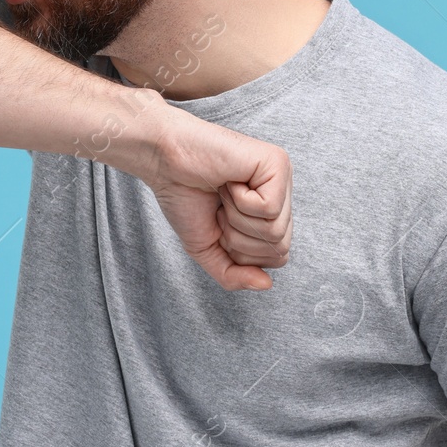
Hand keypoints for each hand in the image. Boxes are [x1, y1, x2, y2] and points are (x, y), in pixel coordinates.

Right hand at [140, 107, 292, 290]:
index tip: (219, 221)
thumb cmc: (184, 195)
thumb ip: (234, 274)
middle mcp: (282, 194)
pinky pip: (269, 208)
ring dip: (237, 219)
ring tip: (224, 193)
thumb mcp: (208, 248)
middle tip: (220, 208)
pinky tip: (229, 181)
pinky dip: (240, 202)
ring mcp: (283, 177)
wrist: (163, 160)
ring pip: (275, 231)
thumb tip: (266, 285)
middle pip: (279, 248)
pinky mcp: (278, 163)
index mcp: (271, 212)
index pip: (277, 258)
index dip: (242, 252)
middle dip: (238, 238)